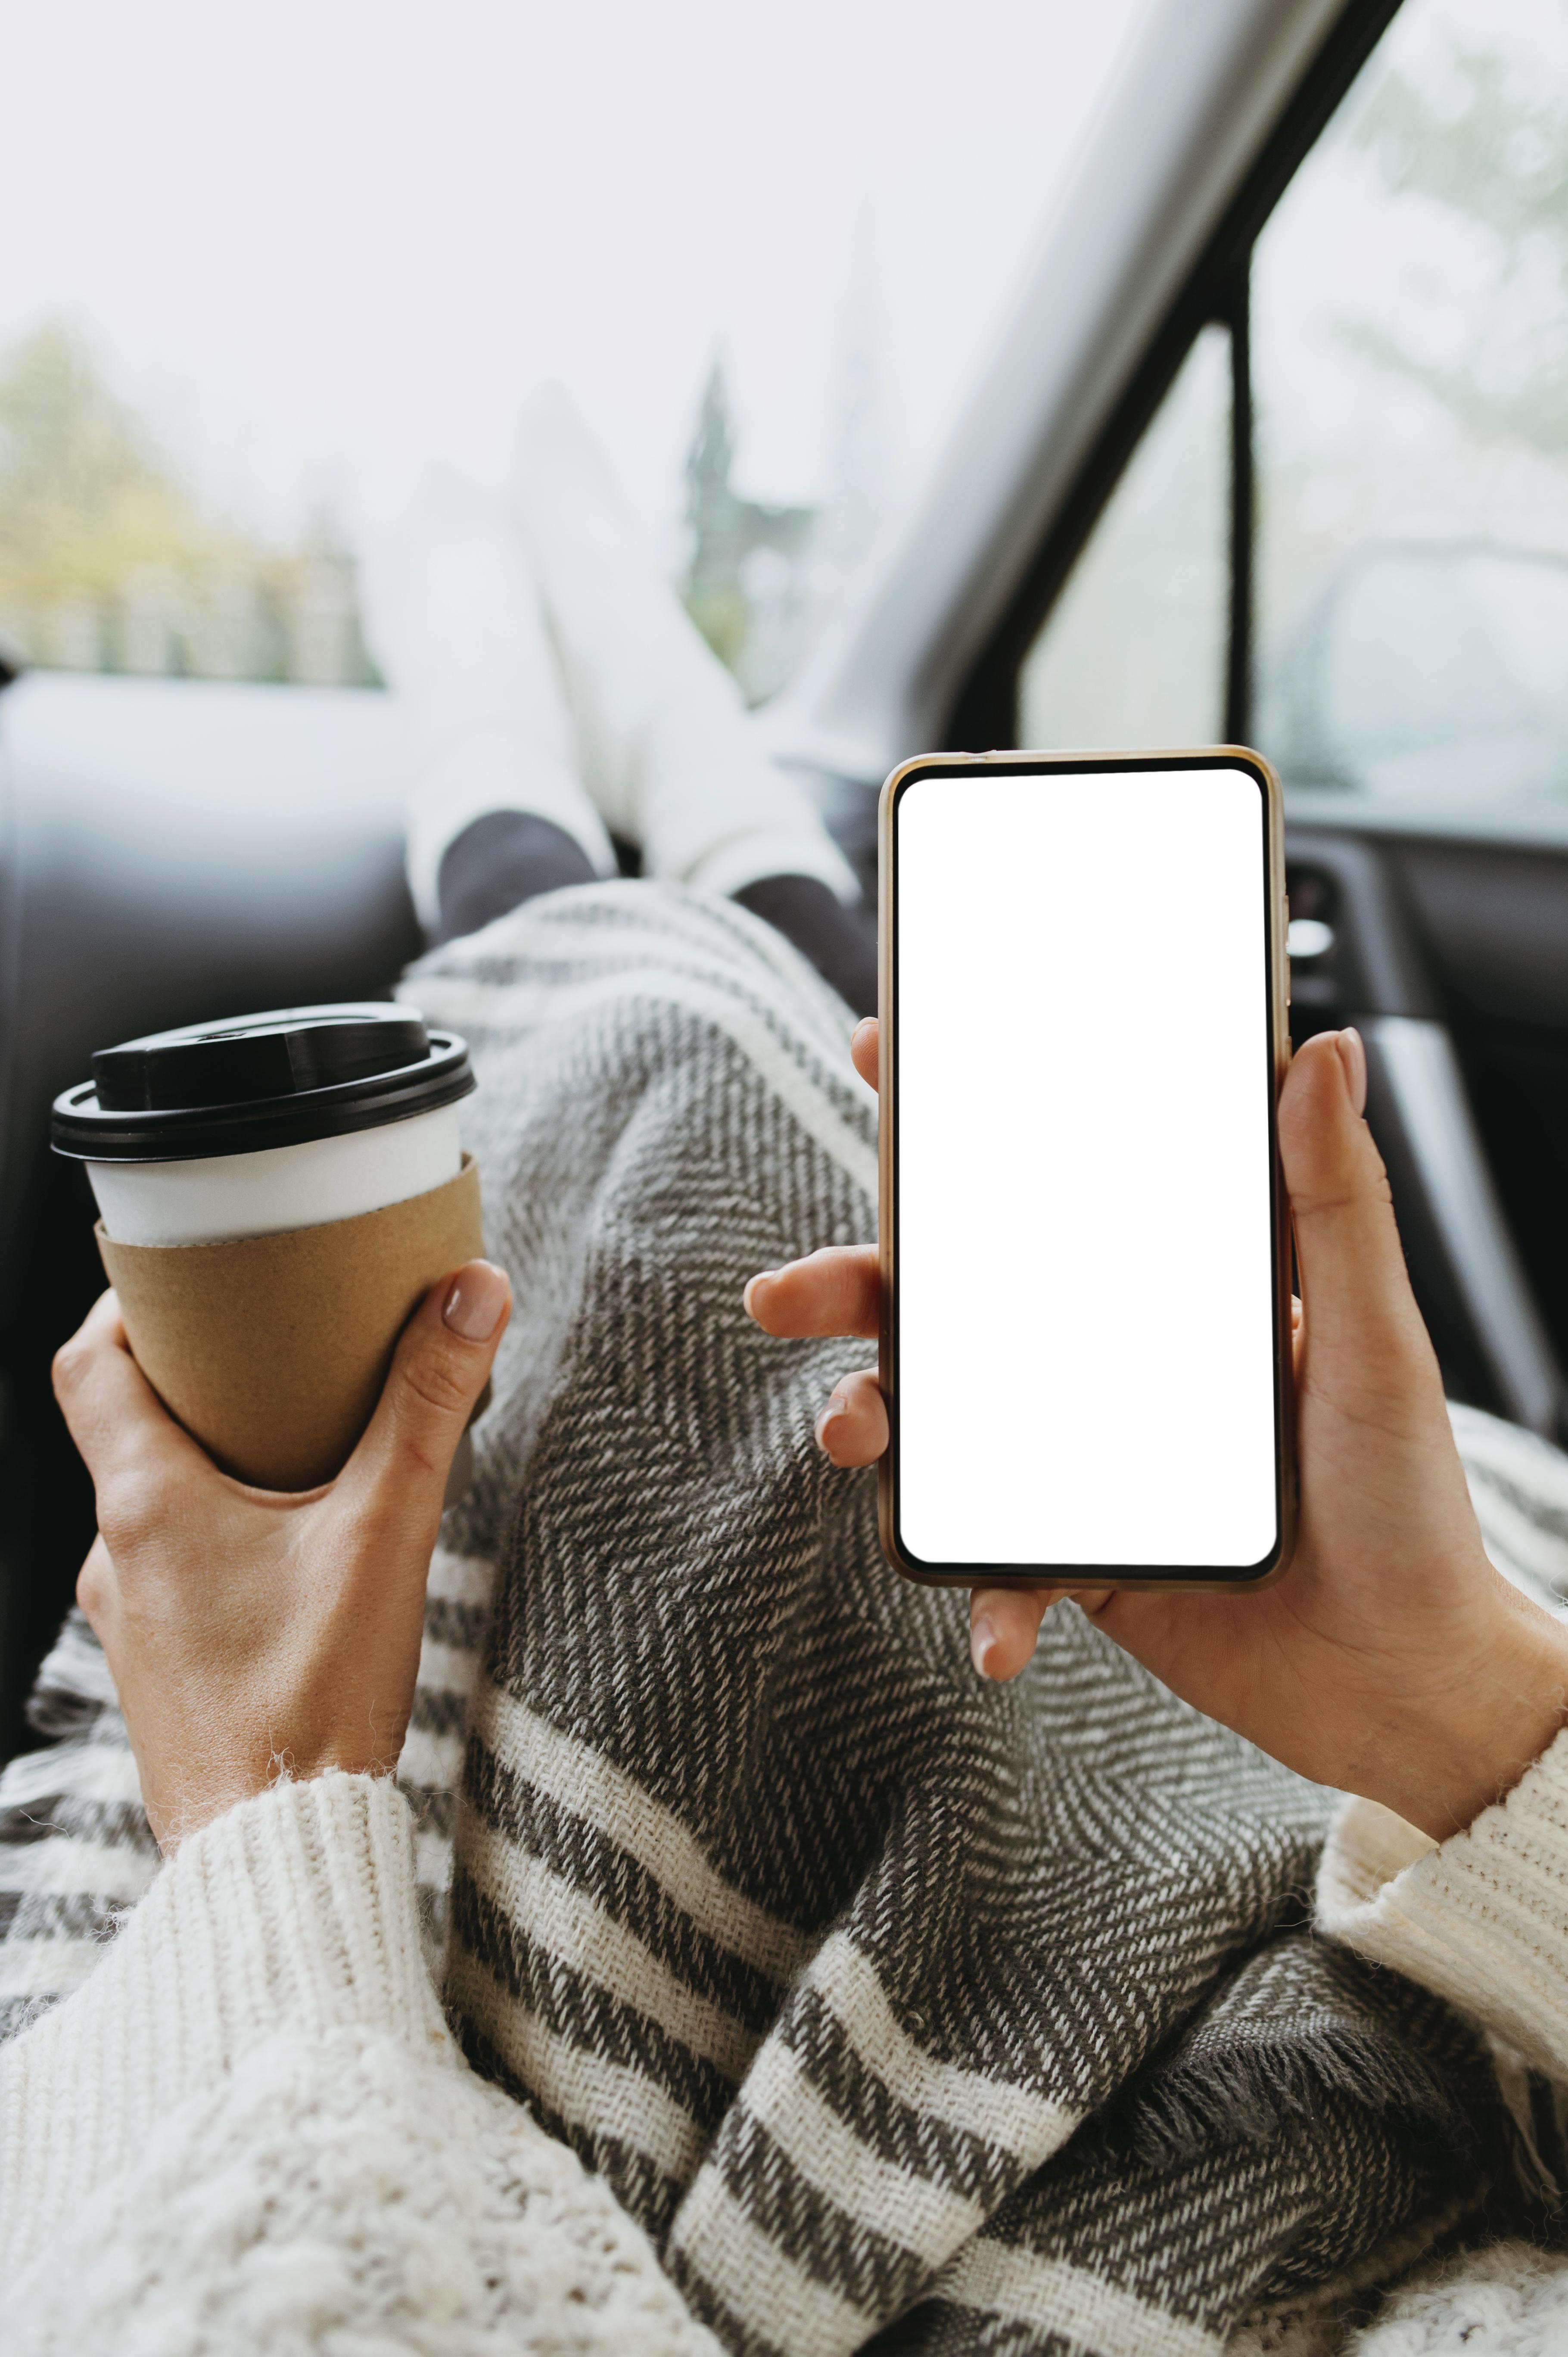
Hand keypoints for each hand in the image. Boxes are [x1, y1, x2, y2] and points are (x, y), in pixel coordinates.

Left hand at [53, 1261, 510, 1851]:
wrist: (277, 1853)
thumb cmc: (316, 1699)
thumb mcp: (386, 1533)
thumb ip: (428, 1404)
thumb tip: (473, 1287)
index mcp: (147, 1505)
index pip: (91, 1366)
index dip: (127, 1308)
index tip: (184, 1278)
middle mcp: (116, 1556)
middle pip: (125, 1428)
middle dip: (193, 1377)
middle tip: (268, 1343)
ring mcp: (129, 1619)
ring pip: (149, 1504)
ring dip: (208, 1463)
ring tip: (293, 1440)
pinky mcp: (159, 1667)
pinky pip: (169, 1568)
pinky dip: (214, 1531)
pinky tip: (289, 1546)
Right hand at [745, 1018, 1567, 1840]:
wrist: (1410, 1679)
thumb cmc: (1413, 1501)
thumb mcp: (1377, 1336)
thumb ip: (1339, 1201)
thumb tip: (1324, 1051)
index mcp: (1163, 1293)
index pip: (1047, 1184)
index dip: (952, 1123)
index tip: (877, 1053)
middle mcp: (1105, 1367)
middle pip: (951, 1304)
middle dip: (850, 1287)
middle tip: (780, 1293)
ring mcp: (1080, 1464)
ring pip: (941, 1427)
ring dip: (872, 1424)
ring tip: (850, 1436)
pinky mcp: (1079, 1563)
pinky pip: (1000, 1566)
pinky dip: (983, 1598)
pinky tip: (995, 1634)